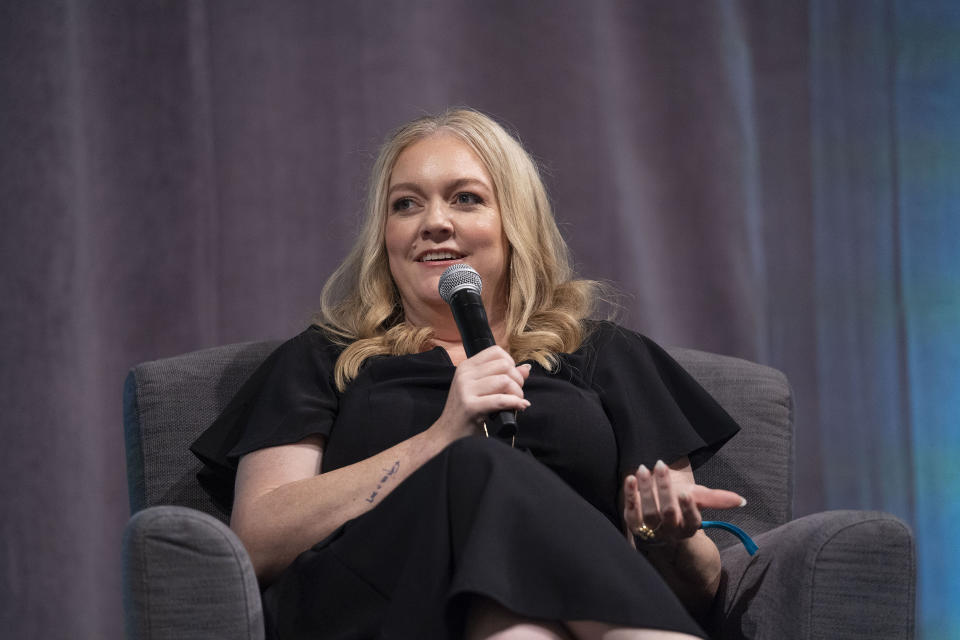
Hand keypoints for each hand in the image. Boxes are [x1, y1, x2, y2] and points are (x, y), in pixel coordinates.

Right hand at [431, 346, 530, 441]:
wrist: (448, 435)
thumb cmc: (467, 413)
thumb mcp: (481, 390)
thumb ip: (503, 376)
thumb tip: (526, 368)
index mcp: (466, 367)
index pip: (496, 351)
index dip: (510, 363)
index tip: (511, 378)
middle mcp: (464, 374)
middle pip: (504, 365)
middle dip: (517, 379)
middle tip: (516, 393)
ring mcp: (465, 390)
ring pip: (505, 381)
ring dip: (517, 393)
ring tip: (516, 402)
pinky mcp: (470, 406)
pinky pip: (500, 400)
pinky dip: (515, 403)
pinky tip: (519, 407)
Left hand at [623, 459, 744, 543]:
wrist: (656, 507)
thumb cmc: (680, 500)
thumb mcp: (698, 498)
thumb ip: (717, 499)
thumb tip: (742, 500)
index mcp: (688, 527)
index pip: (692, 521)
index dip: (688, 508)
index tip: (685, 492)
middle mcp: (670, 531)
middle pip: (668, 513)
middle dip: (664, 489)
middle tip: (660, 465)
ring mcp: (650, 529)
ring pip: (648, 513)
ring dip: (646, 490)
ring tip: (643, 468)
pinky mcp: (633, 523)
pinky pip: (630, 511)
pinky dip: (629, 495)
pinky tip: (630, 479)